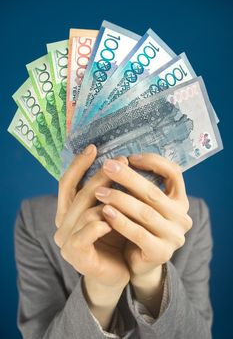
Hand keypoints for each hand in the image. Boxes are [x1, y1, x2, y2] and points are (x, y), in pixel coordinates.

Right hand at [54, 144, 129, 290]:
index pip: (67, 183)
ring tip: (126, 187)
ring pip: (85, 211)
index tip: (94, 148)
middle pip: (80, 194)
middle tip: (119, 162)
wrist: (116, 272)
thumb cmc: (115, 238)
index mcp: (66, 212)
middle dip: (100, 176)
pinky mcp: (76, 255)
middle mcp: (61, 224)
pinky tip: (115, 218)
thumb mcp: (109, 212)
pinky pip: (88, 232)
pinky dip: (102, 223)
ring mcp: (66, 240)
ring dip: (106, 198)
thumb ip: (105, 193)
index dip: (78, 165)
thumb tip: (116, 162)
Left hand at [94, 153, 192, 282]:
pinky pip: (138, 233)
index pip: (174, 173)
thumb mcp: (143, 204)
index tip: (131, 157)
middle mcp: (181, 217)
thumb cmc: (139, 226)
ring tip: (99, 191)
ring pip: (145, 213)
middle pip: (154, 192)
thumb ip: (139, 187)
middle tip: (107, 166)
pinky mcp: (161, 252)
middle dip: (128, 177)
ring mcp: (174, 236)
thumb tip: (119, 160)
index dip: (154, 162)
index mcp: (180, 200)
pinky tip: (105, 212)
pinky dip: (121, 222)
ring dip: (120, 199)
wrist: (139, 263)